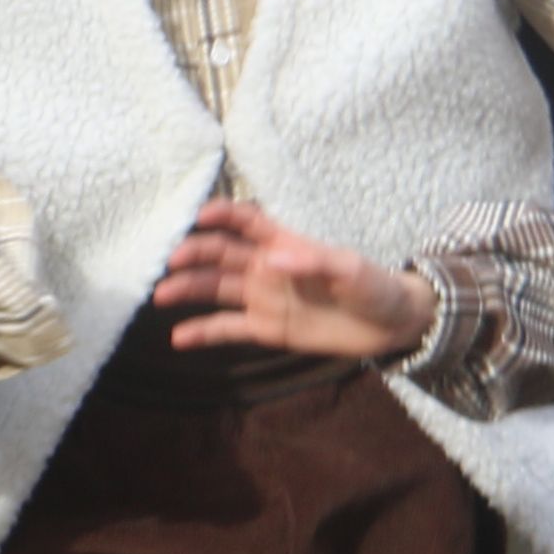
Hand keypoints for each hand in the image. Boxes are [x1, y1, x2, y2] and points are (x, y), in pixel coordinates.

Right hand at [150, 197, 433, 359]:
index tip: (197, 217)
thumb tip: (270, 259)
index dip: (222, 215)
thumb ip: (313, 261)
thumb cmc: (374, 286)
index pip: (246, 222)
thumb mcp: (351, 269)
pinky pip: (228, 329)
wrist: (390, 325)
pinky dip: (202, 332)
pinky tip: (178, 338)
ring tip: (162, 295)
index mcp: (285, 244)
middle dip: (194, 254)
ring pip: (216, 290)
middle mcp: (266, 268)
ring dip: (188, 289)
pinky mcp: (265, 328)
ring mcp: (262, 299)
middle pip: (221, 255)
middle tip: (171, 262)